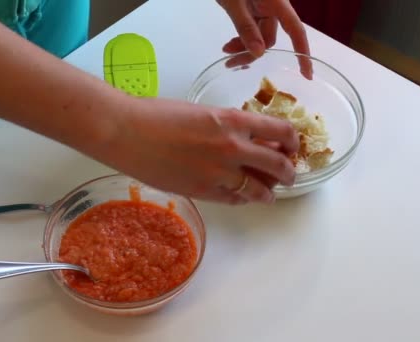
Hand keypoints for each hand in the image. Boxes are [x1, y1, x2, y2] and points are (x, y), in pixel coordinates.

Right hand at [103, 98, 298, 204]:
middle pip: (278, 164)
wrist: (126, 132)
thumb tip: (243, 141)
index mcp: (234, 119)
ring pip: (260, 189)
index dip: (293, 141)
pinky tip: (240, 196)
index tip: (292, 146)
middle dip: (288, 172)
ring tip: (267, 193)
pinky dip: (242, 199)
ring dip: (268, 192)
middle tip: (287, 175)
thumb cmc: (157, 114)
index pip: (281, 131)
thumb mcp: (201, 112)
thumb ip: (227, 126)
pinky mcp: (203, 192)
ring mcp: (219, 172)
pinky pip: (235, 200)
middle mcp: (233, 146)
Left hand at [217, 0, 312, 78]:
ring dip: (243, 47)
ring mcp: (262, 8)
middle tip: (231, 63)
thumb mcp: (235, 2)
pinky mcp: (251, 8)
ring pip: (259, 36)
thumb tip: (259, 53)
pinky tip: (229, 45)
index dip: (303, 53)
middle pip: (270, 39)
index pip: (296, 31)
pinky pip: (251, 29)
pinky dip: (241, 38)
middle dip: (253, 53)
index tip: (307, 74)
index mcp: (277, 3)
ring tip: (226, 53)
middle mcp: (273, 7)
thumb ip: (246, 27)